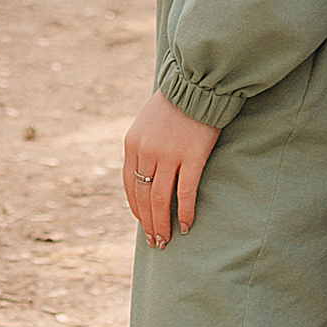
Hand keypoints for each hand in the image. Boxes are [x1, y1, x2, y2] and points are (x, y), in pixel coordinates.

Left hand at [122, 91, 220, 246]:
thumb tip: (147, 175)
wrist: (197, 84)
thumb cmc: (175, 103)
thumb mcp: (147, 123)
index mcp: (132, 144)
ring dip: (162, 224)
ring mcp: (169, 155)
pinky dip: (185, 212)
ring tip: (166, 241)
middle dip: (148, 223)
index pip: (130, 185)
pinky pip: (186, 192)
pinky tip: (186, 225)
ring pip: (160, 199)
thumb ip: (143, 147)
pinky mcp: (192, 156)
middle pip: (143, 197)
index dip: (136, 208)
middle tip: (155, 242)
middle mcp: (146, 151)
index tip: (143, 223)